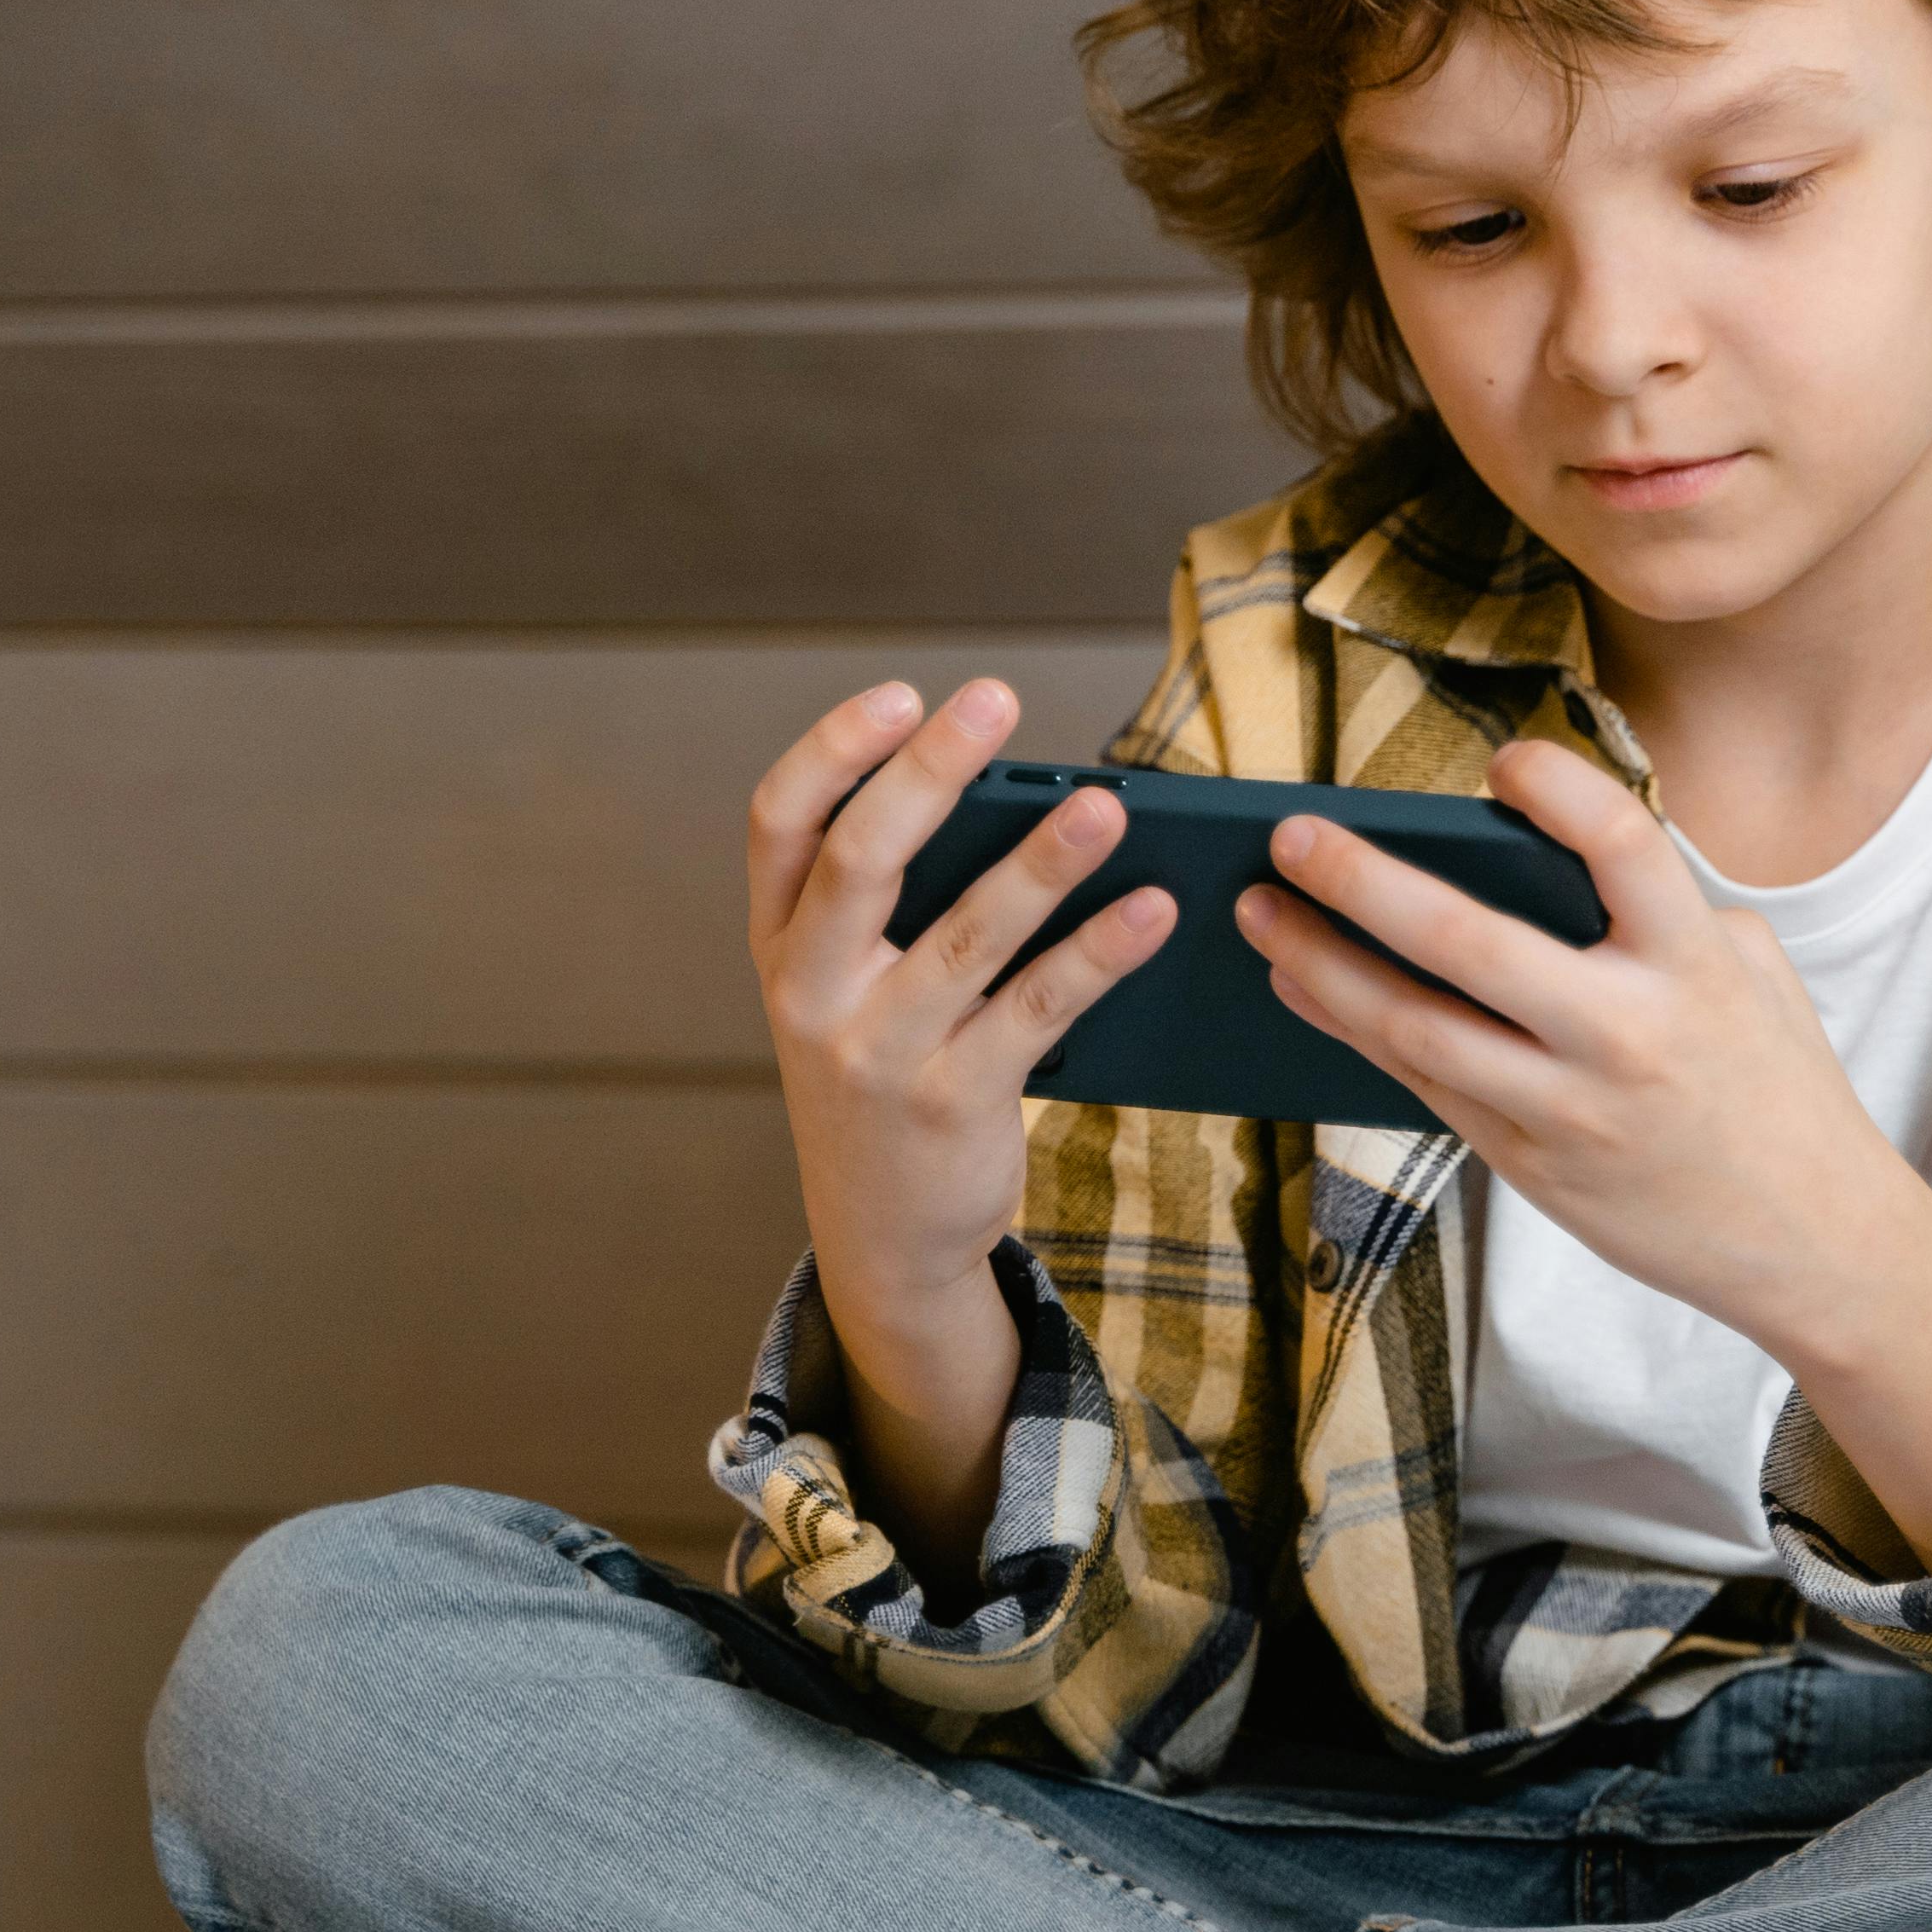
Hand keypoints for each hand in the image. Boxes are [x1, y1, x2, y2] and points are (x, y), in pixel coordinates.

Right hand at [744, 676, 1171, 1572]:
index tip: (901, 695)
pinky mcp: (955, 1102)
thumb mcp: (846, 991)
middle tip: (993, 701)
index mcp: (780, 945)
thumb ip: (889, 905)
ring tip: (1109, 805)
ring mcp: (880, 1053)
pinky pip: (1039, 1009)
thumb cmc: (881, 1074)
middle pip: (860, 860)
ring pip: (965, 934)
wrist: (882, 1237)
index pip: (779, 824)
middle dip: (927, 771)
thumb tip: (1016, 799)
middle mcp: (813, 992)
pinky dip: (1099, 953)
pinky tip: (1152, 909)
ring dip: (1042, 862)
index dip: (833, 750)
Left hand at [1230, 736, 1916, 1362]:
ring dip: (1323, 965)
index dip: (1556, 787)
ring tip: (1260, 914)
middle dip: (1362, 881)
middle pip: (1467, 941)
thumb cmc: (1777, 1087)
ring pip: (1416, 1027)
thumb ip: (1662, 912)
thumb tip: (1536, 863)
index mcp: (1695, 964)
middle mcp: (1626, 1033)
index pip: (1620, 843)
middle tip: (1290, 834)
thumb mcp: (1751, 972)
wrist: (1810, 1242)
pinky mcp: (1531, 1165)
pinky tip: (1305, 988)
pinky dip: (1353, 1031)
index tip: (1500, 762)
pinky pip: (1424, 1085)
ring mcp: (1569, 1108)